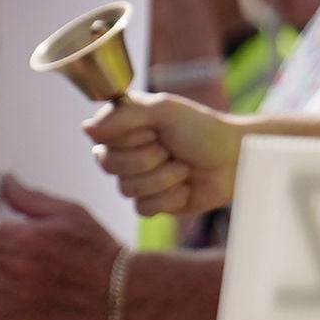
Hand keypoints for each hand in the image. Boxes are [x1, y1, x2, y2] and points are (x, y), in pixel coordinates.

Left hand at [0, 177, 122, 319]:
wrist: (119, 293)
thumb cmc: (99, 250)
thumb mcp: (70, 212)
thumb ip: (30, 197)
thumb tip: (5, 183)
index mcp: (25, 239)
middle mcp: (15, 269)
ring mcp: (15, 297)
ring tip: (2, 268)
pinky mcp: (18, 319)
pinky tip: (6, 290)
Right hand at [87, 91, 242, 215]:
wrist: (234, 160)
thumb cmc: (203, 129)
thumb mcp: (166, 110)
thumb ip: (127, 115)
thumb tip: (86, 128)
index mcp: (124, 126)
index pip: (100, 139)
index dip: (129, 138)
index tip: (154, 131)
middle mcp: (126, 152)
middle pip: (109, 166)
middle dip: (147, 159)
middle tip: (170, 149)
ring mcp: (137, 179)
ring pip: (127, 189)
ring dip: (163, 178)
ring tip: (183, 167)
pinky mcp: (152, 203)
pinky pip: (143, 209)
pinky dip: (170, 197)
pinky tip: (185, 187)